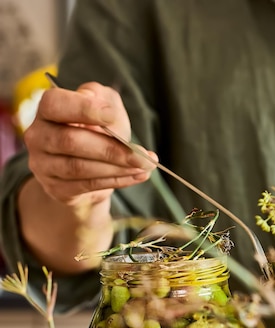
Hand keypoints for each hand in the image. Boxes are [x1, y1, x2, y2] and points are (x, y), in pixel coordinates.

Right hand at [23, 82, 156, 206]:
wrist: (90, 165)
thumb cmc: (98, 129)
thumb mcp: (105, 105)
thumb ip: (104, 100)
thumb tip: (107, 112)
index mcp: (48, 109)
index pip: (56, 104)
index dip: (84, 109)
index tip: (111, 115)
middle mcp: (38, 136)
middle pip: (70, 141)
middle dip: (111, 149)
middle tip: (142, 155)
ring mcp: (44, 165)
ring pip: (79, 168)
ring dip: (117, 168)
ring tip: (145, 166)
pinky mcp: (56, 188)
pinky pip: (87, 185)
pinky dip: (117, 181)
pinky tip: (137, 175)